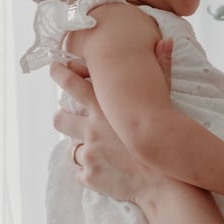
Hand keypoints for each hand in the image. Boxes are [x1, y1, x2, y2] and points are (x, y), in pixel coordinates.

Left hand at [50, 61, 161, 203]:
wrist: (167, 182)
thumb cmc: (168, 138)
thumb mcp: (164, 100)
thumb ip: (161, 69)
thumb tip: (167, 41)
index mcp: (104, 107)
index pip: (71, 83)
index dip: (59, 74)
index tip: (55, 69)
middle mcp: (91, 129)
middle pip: (60, 118)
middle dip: (62, 118)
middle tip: (68, 119)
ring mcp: (89, 154)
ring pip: (70, 150)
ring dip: (80, 149)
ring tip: (96, 152)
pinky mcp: (91, 175)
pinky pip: (82, 173)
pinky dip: (92, 173)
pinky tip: (107, 173)